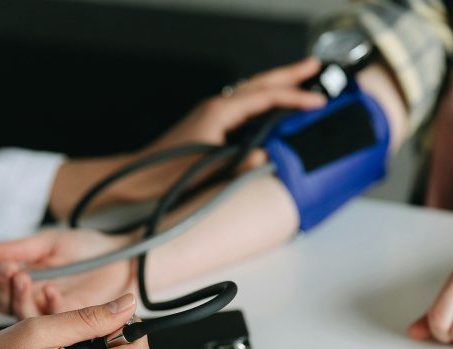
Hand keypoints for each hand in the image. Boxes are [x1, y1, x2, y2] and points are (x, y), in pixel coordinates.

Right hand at [0, 229, 135, 318]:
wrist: (125, 257)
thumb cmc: (91, 249)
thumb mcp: (52, 242)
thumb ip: (23, 248)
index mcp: (29, 286)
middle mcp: (39, 305)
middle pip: (8, 308)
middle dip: (2, 289)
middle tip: (6, 271)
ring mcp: (56, 318)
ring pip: (28, 318)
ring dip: (21, 297)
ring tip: (22, 276)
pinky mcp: (76, 326)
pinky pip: (58, 321)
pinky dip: (51, 305)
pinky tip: (50, 290)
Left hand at [47, 57, 327, 216]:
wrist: (133, 179)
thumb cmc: (162, 176)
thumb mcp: (204, 172)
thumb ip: (238, 164)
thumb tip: (267, 157)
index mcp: (217, 113)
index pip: (265, 98)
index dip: (294, 98)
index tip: (318, 102)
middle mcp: (215, 108)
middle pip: (259, 84)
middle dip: (289, 75)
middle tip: (315, 66)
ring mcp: (211, 115)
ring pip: (251, 93)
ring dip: (276, 85)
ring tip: (300, 81)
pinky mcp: (209, 126)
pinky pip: (244, 106)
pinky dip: (263, 102)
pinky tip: (271, 110)